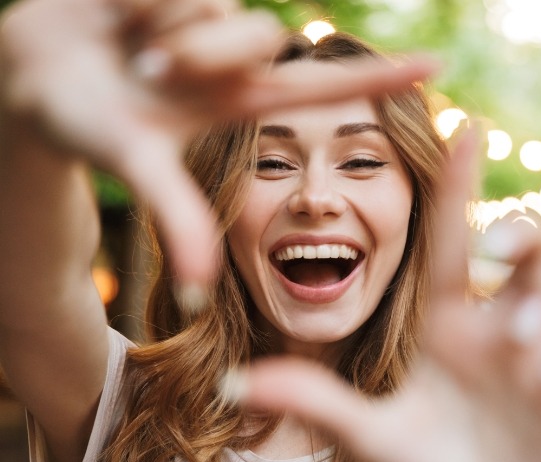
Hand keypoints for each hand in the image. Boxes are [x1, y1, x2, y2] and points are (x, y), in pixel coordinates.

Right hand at [0, 0, 438, 285]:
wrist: (29, 74)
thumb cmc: (79, 125)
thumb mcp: (135, 165)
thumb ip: (176, 217)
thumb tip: (198, 292)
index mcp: (236, 104)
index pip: (322, 92)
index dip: (377, 82)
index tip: (436, 69)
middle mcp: (230, 60)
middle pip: (257, 37)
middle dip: (200, 53)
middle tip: (147, 70)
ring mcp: (207, 18)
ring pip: (218, 6)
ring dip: (161, 25)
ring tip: (127, 47)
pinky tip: (118, 15)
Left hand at [235, 133, 540, 461]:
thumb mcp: (373, 439)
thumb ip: (315, 402)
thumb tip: (234, 383)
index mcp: (447, 327)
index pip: (451, 242)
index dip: (457, 184)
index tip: (461, 124)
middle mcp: (497, 327)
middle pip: (525, 243)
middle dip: (522, 236)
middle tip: (502, 260)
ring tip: (530, 365)